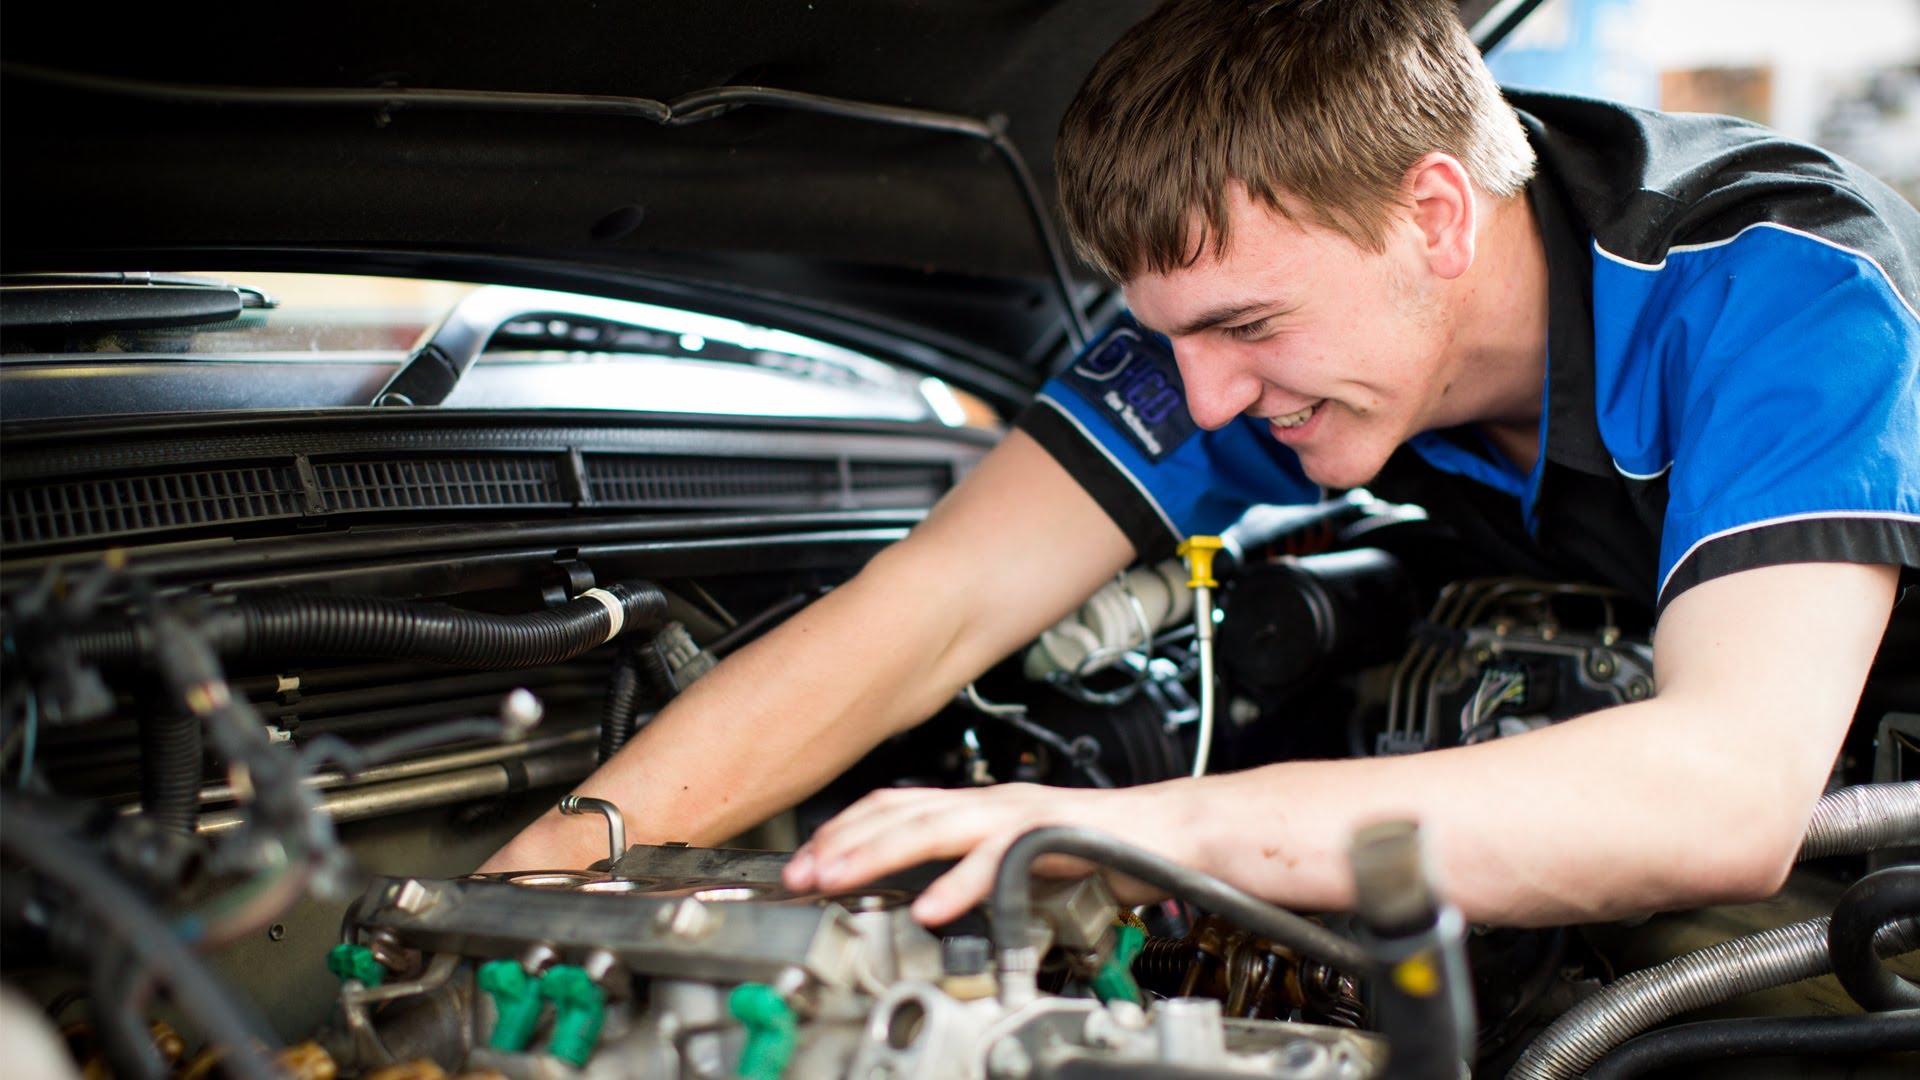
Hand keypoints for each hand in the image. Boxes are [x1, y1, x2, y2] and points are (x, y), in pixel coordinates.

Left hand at [782, 782, 1189, 924]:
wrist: (1174, 834)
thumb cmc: (1102, 845)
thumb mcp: (1018, 855)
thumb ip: (973, 865)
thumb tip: (923, 890)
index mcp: (980, 806)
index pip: (896, 804)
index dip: (845, 827)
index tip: (805, 856)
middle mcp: (991, 802)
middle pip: (899, 812)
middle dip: (841, 842)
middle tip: (797, 873)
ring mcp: (1019, 816)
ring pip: (934, 828)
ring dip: (878, 854)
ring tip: (837, 879)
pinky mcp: (1052, 838)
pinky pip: (997, 861)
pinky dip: (959, 884)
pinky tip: (930, 908)